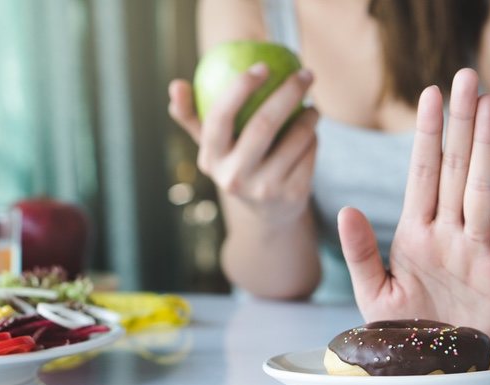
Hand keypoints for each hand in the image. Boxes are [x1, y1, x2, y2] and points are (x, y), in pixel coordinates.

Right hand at [168, 64, 318, 224]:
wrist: (268, 213)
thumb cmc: (237, 164)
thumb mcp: (214, 147)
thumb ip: (192, 116)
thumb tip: (176, 85)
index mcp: (211, 159)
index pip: (219, 117)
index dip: (240, 88)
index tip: (262, 66)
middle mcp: (235, 177)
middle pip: (263, 124)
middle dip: (288, 92)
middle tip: (304, 74)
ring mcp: (264, 189)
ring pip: (295, 137)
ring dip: (310, 116)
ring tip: (311, 107)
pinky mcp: (292, 195)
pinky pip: (310, 152)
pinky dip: (314, 138)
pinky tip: (312, 134)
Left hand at [338, 69, 489, 344]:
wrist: (442, 369)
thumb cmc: (409, 330)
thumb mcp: (375, 293)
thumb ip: (361, 251)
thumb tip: (345, 208)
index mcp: (416, 234)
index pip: (422, 173)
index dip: (426, 134)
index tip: (429, 95)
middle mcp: (450, 234)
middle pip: (455, 169)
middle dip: (460, 124)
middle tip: (466, 78)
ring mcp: (479, 251)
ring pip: (483, 189)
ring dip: (487, 147)